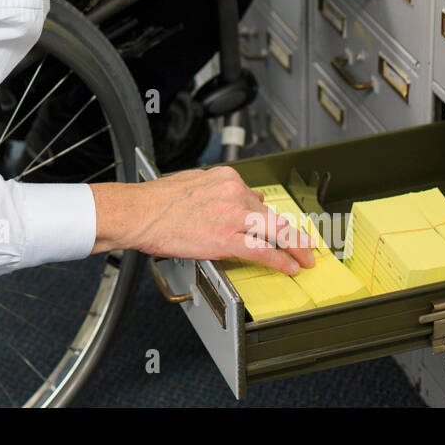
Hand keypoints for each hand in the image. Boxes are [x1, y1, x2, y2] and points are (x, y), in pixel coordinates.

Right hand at [90, 165, 316, 274]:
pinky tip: (290, 267)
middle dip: (293, 233)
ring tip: (304, 259)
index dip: (272, 216)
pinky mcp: (227, 239)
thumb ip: (216, 189)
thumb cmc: (156, 201)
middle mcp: (234, 193)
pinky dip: (282, 260)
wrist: (139, 212)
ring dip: (295, 248)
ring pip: (276, 232)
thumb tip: (232, 197)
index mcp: (225, 178)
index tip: (280, 224)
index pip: (258, 198)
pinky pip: (264, 251)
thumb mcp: (192, 181)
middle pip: (274, 215)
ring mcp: (233, 216)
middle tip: (304, 245)